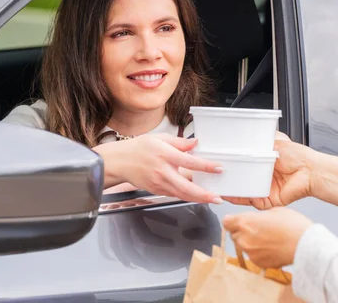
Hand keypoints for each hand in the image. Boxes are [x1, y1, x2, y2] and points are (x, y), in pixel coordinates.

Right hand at [94, 134, 223, 203]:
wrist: (119, 162)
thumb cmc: (138, 148)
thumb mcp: (159, 138)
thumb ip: (179, 142)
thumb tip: (196, 143)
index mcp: (165, 155)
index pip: (190, 162)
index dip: (206, 166)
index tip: (219, 168)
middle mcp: (162, 171)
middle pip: (187, 187)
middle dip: (204, 194)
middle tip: (218, 197)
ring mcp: (158, 183)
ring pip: (181, 194)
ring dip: (197, 198)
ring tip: (211, 199)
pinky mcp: (156, 190)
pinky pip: (174, 194)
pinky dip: (186, 196)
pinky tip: (195, 195)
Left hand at [223, 207, 312, 267]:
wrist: (306, 245)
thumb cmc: (292, 225)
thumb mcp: (273, 210)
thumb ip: (258, 216)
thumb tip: (254, 219)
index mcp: (245, 222)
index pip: (226, 221)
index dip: (233, 220)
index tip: (238, 221)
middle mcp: (244, 238)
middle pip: (235, 234)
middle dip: (243, 231)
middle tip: (258, 229)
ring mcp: (250, 252)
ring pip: (244, 245)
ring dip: (251, 242)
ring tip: (268, 238)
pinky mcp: (258, 263)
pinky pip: (253, 256)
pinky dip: (259, 252)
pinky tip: (272, 247)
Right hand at [224, 132, 314, 208]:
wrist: (311, 172)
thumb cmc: (298, 156)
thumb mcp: (274, 141)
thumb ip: (259, 139)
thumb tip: (244, 133)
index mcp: (263, 163)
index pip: (242, 164)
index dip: (232, 163)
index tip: (220, 160)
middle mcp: (262, 176)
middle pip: (240, 178)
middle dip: (228, 177)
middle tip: (215, 172)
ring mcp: (263, 189)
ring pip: (242, 191)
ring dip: (230, 188)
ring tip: (219, 183)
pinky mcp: (266, 200)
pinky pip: (250, 201)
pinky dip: (239, 198)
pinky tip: (230, 193)